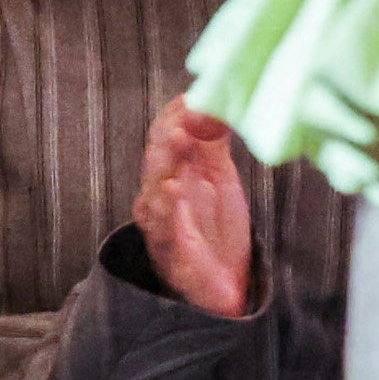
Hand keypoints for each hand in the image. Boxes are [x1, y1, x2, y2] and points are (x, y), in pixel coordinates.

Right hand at [129, 94, 258, 319]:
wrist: (222, 283)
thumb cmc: (215, 229)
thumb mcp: (219, 178)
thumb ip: (213, 144)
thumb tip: (214, 102)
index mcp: (169, 174)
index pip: (162, 137)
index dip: (174, 116)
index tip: (190, 96)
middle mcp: (158, 196)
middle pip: (156, 159)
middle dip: (169, 136)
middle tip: (186, 115)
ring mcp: (161, 224)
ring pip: (155, 190)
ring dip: (167, 166)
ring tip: (180, 141)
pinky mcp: (173, 252)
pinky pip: (166, 228)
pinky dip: (169, 209)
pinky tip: (176, 190)